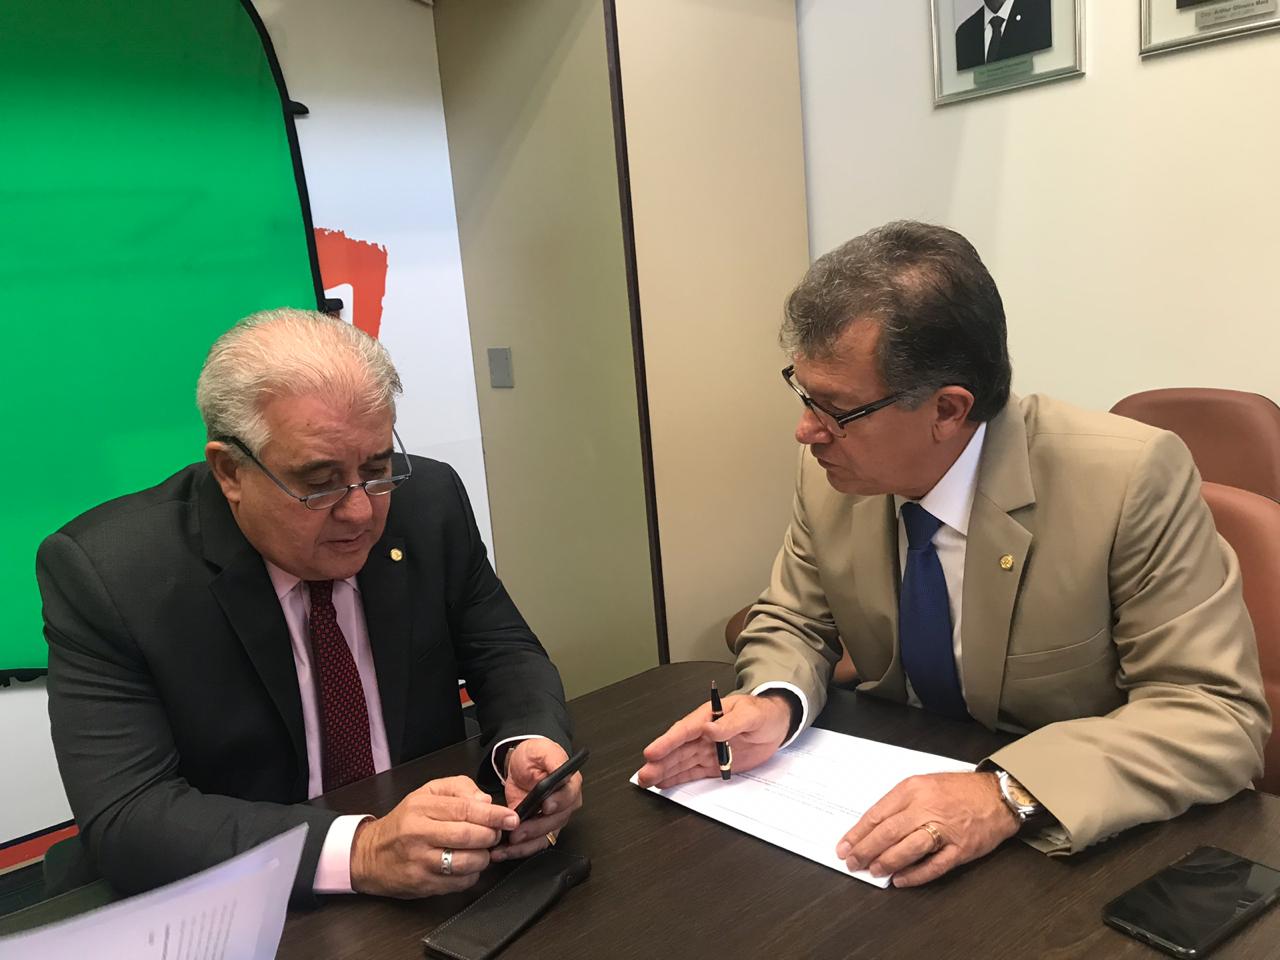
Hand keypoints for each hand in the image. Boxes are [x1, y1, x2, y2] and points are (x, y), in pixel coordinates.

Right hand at [350, 775, 516, 897]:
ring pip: (466, 862)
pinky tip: (468, 865)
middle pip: (468, 836)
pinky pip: (459, 883)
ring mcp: (420, 862)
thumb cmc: (404, 822)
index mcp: (421, 808)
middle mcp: (418, 834)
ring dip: (484, 857)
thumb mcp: (426, 793)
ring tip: (482, 850)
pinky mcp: (422, 885)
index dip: (493, 814)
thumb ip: (458, 788)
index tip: (511, 817)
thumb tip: (485, 800)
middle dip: (491, 836)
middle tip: (497, 834)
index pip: (465, 809)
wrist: (369, 855)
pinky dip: (472, 875)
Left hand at [491, 738, 583, 861]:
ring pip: (544, 837)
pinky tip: (504, 851)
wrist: (521, 765)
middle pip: (556, 821)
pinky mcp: (538, 829)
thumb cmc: (534, 756)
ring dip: (525, 845)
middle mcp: (565, 805)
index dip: (559, 803)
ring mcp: (552, 819)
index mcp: (570, 784)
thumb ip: (554, 759)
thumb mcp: (542, 750)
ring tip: (506, 847)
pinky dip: (519, 850)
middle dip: (535, 828)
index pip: (570, 796)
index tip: (545, 807)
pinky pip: (533, 844)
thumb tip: (562, 771)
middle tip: (517, 832)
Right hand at [634, 691, 792, 788]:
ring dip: (664, 772)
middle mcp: (703, 734)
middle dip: (659, 762)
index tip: (652, 752)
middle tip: (644, 774)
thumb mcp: (750, 715)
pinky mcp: (714, 764)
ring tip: (646, 781)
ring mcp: (707, 750)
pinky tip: (663, 783)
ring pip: (681, 762)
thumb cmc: (762, 713)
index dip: (667, 742)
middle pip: (678, 750)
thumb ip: (730, 723)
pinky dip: (678, 778)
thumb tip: (709, 730)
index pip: (685, 731)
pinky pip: (693, 772)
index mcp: (709, 717)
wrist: (776, 724)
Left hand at [835, 772, 1019, 887]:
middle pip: (888, 832)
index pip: (877, 814)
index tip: (844, 846)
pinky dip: (915, 875)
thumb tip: (873, 827)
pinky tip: (901, 880)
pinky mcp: (961, 849)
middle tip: (853, 862)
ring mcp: (945, 829)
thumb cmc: (959, 790)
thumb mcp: (924, 784)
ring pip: (908, 849)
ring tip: (873, 871)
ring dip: (887, 862)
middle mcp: (927, 807)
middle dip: (866, 850)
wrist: (998, 796)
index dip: (858, 833)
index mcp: (914, 789)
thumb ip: (900, 803)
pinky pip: (934, 865)